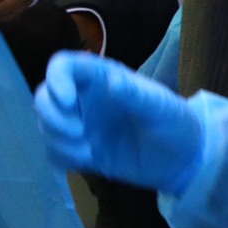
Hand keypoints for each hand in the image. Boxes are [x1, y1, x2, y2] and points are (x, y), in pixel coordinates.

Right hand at [33, 51, 205, 194]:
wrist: (184, 161)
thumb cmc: (175, 124)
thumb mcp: (160, 108)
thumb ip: (135, 94)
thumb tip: (110, 82)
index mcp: (101, 78)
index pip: (63, 66)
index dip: (56, 79)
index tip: (68, 101)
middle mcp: (85, 99)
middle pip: (44, 96)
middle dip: (52, 116)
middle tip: (77, 132)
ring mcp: (80, 125)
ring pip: (45, 125)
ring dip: (58, 140)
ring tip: (87, 152)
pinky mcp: (80, 151)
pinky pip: (54, 151)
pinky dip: (61, 157)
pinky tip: (86, 161)